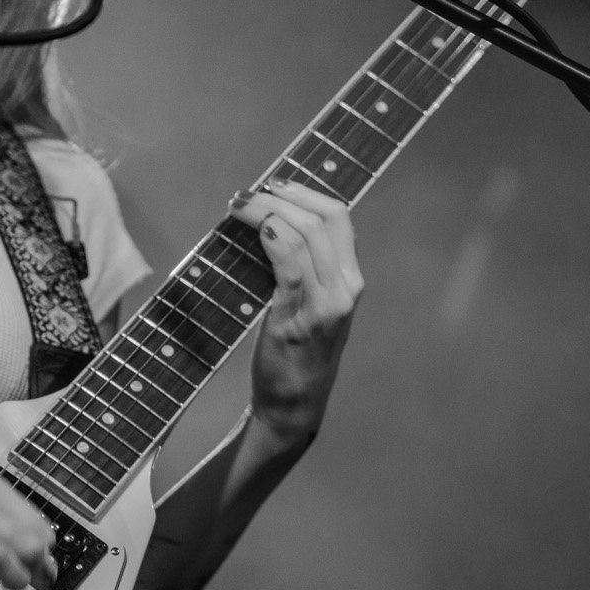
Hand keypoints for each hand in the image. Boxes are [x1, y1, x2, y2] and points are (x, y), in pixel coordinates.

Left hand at [229, 179, 364, 443]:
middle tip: (247, 194)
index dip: (305, 193)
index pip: (339, 217)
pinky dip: (271, 239)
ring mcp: (325, 305)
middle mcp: (345, 288)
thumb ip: (302, 268)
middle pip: (322, 219)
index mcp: (350, 280)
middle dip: (281, 196)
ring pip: (304, 236)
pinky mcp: (298, 320)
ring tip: (239, 206)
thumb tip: (269, 224)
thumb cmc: (295, 353)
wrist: (294, 405)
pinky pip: (289, 268)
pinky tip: (254, 228)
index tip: (274, 185)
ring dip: (266, 212)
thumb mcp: (309, 304)